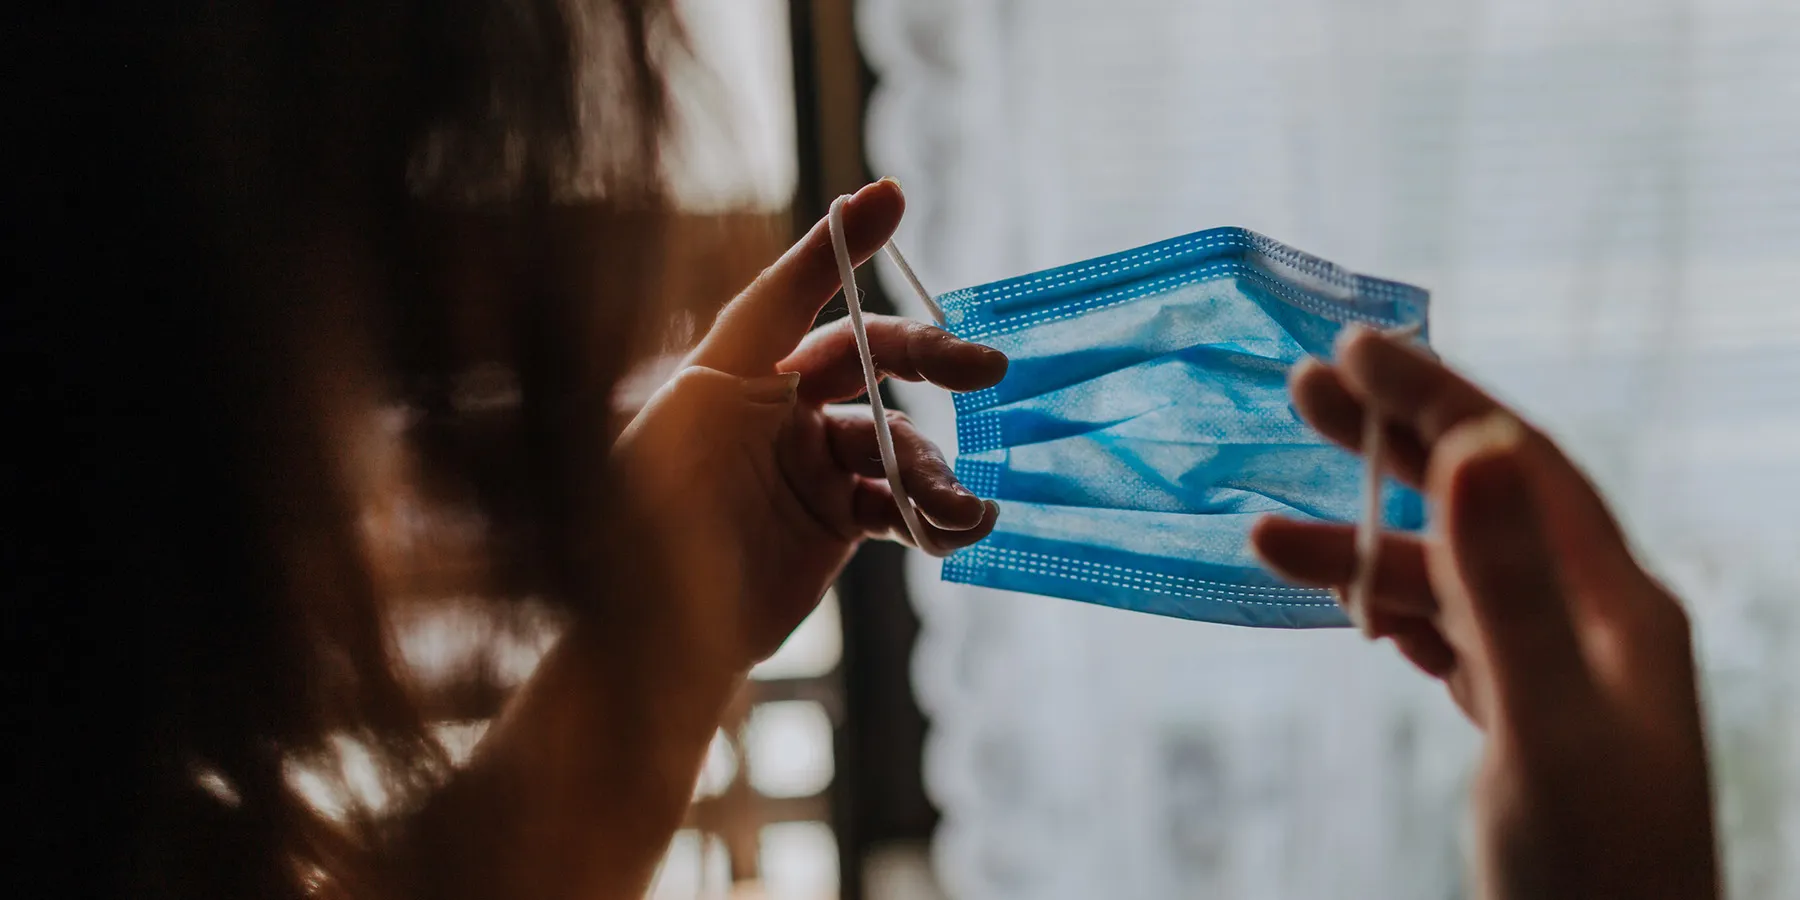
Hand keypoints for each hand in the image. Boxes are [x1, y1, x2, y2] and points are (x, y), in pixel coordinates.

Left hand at [613, 179, 1002, 668]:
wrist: (656, 641)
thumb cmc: (654, 520)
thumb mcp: (692, 413)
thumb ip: (761, 330)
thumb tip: (815, 247)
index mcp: (732, 370)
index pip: (794, 292)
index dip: (841, 245)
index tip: (893, 197)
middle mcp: (775, 407)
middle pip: (869, 358)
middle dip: (929, 359)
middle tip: (986, 370)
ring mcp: (810, 465)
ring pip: (897, 442)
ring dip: (935, 472)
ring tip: (960, 512)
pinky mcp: (835, 521)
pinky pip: (900, 503)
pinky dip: (934, 515)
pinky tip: (957, 532)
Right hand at [1250, 327, 1718, 899]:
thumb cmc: (1594, 873)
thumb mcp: (1545, 725)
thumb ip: (1507, 589)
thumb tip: (1475, 445)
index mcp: (1615, 603)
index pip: (1516, 465)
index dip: (1435, 398)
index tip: (1354, 347)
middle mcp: (1591, 622)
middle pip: (1479, 503)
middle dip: (1388, 446)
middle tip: (1299, 389)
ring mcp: (1556, 672)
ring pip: (1448, 579)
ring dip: (1361, 549)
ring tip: (1263, 534)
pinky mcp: (1522, 721)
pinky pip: (1445, 638)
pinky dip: (1384, 613)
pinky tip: (1340, 607)